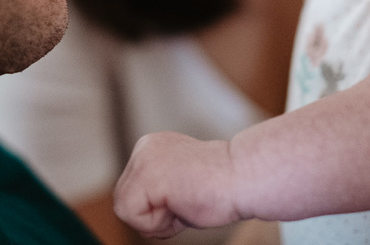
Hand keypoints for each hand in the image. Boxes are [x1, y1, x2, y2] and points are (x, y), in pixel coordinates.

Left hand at [114, 132, 242, 238]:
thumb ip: (157, 192)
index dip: (158, 209)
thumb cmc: (221, 188)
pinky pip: (132, 216)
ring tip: (185, 201)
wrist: (244, 178)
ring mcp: (142, 158)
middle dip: (154, 215)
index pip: (133, 194)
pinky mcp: (146, 175)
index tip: (187, 195)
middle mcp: (143, 146)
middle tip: (187, 201)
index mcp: (151, 146)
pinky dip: (158, 223)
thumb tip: (139, 211)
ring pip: (126, 211)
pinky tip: (181, 203)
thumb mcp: (178, 184)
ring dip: (158, 220)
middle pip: (125, 202)